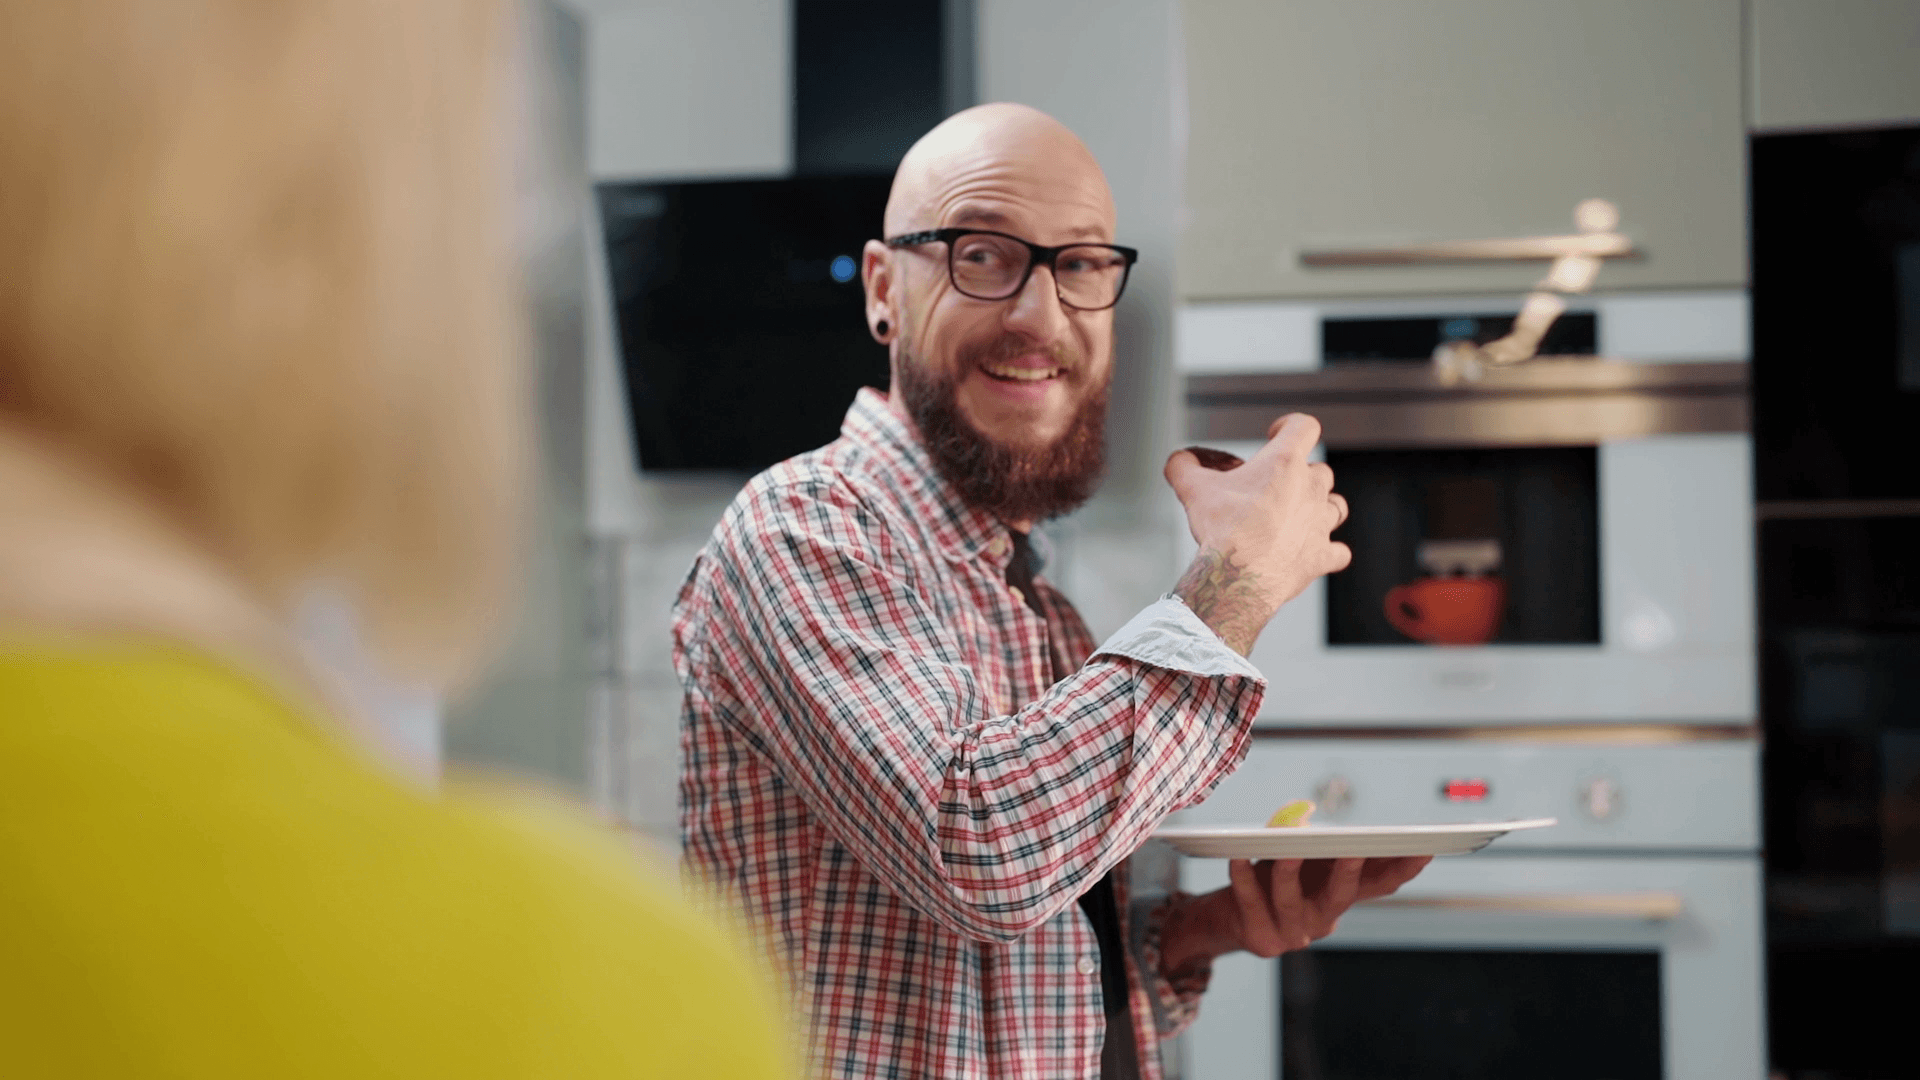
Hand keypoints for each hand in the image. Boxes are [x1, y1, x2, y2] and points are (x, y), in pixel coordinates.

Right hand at [1164, 413, 1351, 653]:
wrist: (1238, 576)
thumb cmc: (1222, 529)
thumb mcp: (1192, 488)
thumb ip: (1183, 465)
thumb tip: (1179, 461)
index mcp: (1285, 462)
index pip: (1304, 426)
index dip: (1290, 426)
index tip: (1276, 435)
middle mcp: (1311, 488)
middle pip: (1320, 470)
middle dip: (1299, 476)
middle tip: (1273, 489)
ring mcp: (1321, 523)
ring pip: (1336, 506)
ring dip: (1319, 509)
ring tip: (1296, 517)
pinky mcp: (1322, 555)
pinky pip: (1338, 551)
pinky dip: (1326, 551)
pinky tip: (1310, 552)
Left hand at [1219, 855, 1430, 955]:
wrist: (1230, 921)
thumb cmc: (1270, 882)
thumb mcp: (1296, 859)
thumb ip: (1306, 842)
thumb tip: (1304, 816)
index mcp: (1339, 896)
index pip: (1380, 884)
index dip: (1404, 868)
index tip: (1425, 848)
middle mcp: (1323, 918)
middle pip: (1344, 895)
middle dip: (1351, 872)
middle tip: (1355, 850)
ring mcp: (1293, 931)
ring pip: (1291, 900)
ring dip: (1290, 872)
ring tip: (1287, 849)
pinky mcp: (1262, 938)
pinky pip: (1251, 902)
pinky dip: (1244, 879)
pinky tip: (1239, 859)